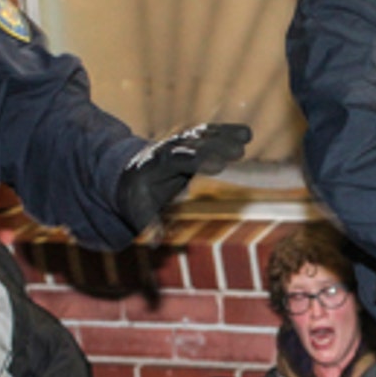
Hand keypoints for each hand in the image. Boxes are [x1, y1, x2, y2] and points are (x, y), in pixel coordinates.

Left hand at [116, 123, 251, 230]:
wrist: (129, 178)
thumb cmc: (137, 199)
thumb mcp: (139, 213)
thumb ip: (150, 225)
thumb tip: (157, 243)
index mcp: (153, 166)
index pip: (176, 159)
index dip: (197, 160)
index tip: (219, 166)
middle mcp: (166, 149)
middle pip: (192, 144)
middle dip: (215, 147)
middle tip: (238, 152)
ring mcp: (179, 144)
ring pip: (202, 135)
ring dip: (224, 135)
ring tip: (246, 135)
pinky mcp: (190, 143)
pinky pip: (209, 135)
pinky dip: (226, 133)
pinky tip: (246, 134)